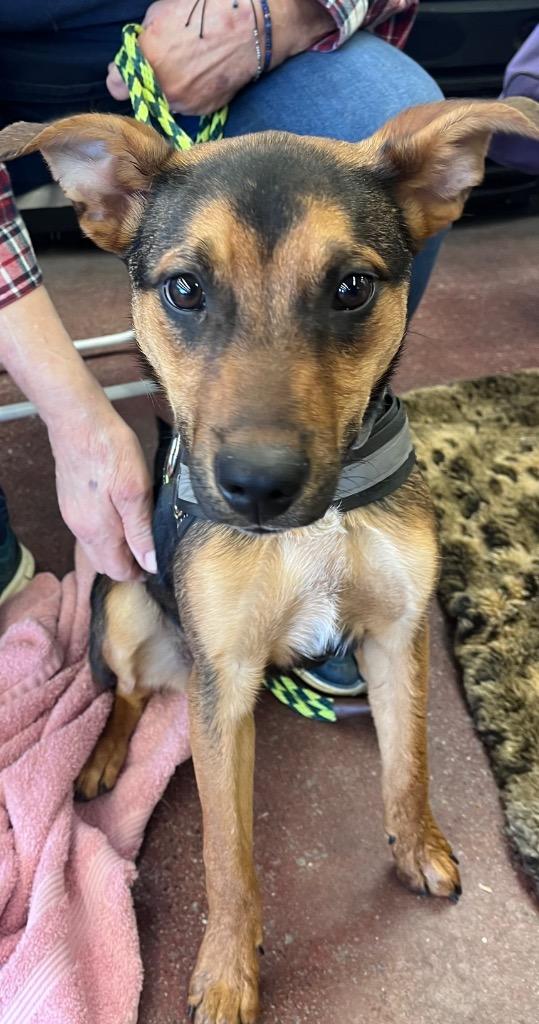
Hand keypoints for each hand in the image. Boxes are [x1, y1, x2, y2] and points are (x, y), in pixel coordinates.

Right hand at [0, 285, 155, 582]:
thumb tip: (150, 564)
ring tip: (142, 532)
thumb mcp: (136, 492)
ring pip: (98, 546)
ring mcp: (74, 515)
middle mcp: (80, 529)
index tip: (158, 564)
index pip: (118, 572)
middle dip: (129, 564)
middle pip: (105, 563)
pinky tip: (124, 514)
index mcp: (97, 532)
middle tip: (153, 550)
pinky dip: (109, 531)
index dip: (140, 573)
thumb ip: (141, 531)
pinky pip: (92, 528)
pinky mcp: (72, 501)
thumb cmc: (110, 450)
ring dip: (119, 546)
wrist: (78, 419)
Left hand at [106, 0, 333, 115]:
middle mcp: (164, 89)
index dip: (121, 73)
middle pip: (141, 96)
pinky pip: (187, 105)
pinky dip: (190, 93)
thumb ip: (144, 38)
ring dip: (170, 88)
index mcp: (147, 59)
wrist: (252, 27)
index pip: (116, 84)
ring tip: (189, 66)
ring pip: (166, 102)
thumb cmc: (206, 8)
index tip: (128, 66)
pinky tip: (203, 74)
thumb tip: (140, 50)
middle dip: (147, 81)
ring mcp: (186, 103)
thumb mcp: (161, 12)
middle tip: (163, 62)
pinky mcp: (204, 110)